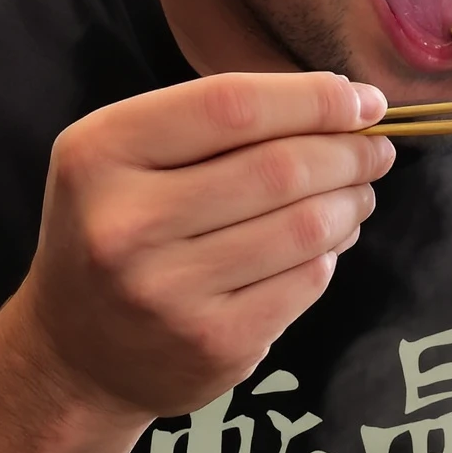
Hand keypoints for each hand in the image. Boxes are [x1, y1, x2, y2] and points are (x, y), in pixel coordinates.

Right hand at [11, 72, 392, 420]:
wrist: (75, 355)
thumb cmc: (115, 231)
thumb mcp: (125, 158)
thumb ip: (212, 123)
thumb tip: (344, 104)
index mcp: (101, 153)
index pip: (231, 104)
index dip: (312, 97)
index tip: (362, 100)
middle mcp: (127, 223)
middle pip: (278, 167)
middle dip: (347, 152)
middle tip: (375, 149)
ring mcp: (169, 292)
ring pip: (303, 227)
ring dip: (350, 202)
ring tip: (358, 192)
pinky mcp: (214, 344)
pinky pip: (306, 281)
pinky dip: (330, 253)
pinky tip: (327, 242)